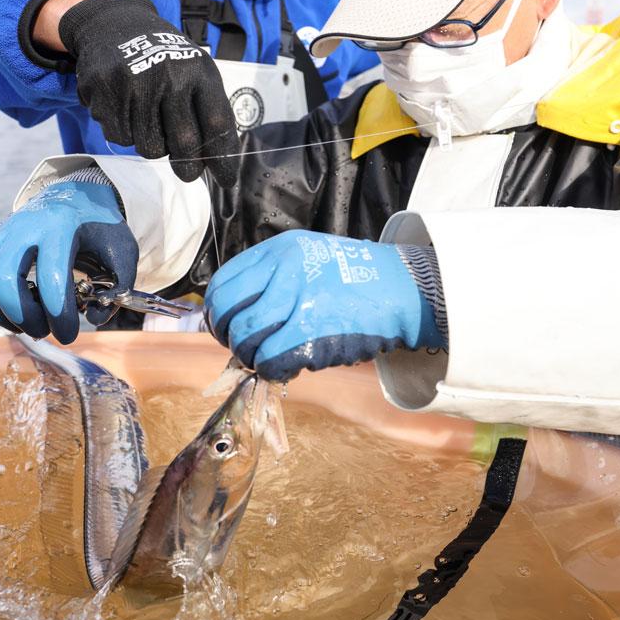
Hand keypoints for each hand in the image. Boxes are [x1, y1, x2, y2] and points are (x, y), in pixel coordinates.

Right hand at [0, 181, 137, 343]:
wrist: (77, 197)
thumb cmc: (100, 228)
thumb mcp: (123, 252)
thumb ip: (118, 288)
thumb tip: (94, 319)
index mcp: (62, 227)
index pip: (52, 277)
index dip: (58, 314)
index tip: (69, 334)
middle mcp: (26, 226)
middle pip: (5, 278)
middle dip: (22, 316)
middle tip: (43, 330)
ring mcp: (3, 232)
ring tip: (22, 324)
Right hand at [59, 0, 239, 185]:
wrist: (115, 24)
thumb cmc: (165, 59)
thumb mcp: (195, 71)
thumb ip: (209, 111)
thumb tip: (221, 160)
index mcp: (198, 72)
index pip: (216, 124)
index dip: (222, 158)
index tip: (226, 180)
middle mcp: (169, 77)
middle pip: (184, 143)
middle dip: (188, 167)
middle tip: (188, 173)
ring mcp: (134, 84)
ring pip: (149, 147)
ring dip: (152, 144)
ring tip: (150, 118)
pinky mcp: (104, 91)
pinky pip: (120, 137)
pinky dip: (125, 132)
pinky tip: (126, 108)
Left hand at [204, 231, 445, 380]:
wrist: (402, 289)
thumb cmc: (354, 278)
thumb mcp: (307, 256)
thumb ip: (272, 277)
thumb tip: (239, 314)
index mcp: (279, 250)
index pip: (223, 282)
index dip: (217, 312)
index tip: (227, 326)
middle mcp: (283, 270)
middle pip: (227, 310)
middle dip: (228, 336)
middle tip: (243, 346)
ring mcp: (298, 299)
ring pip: (245, 337)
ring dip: (250, 356)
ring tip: (266, 357)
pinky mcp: (312, 332)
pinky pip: (269, 359)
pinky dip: (270, 369)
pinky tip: (284, 367)